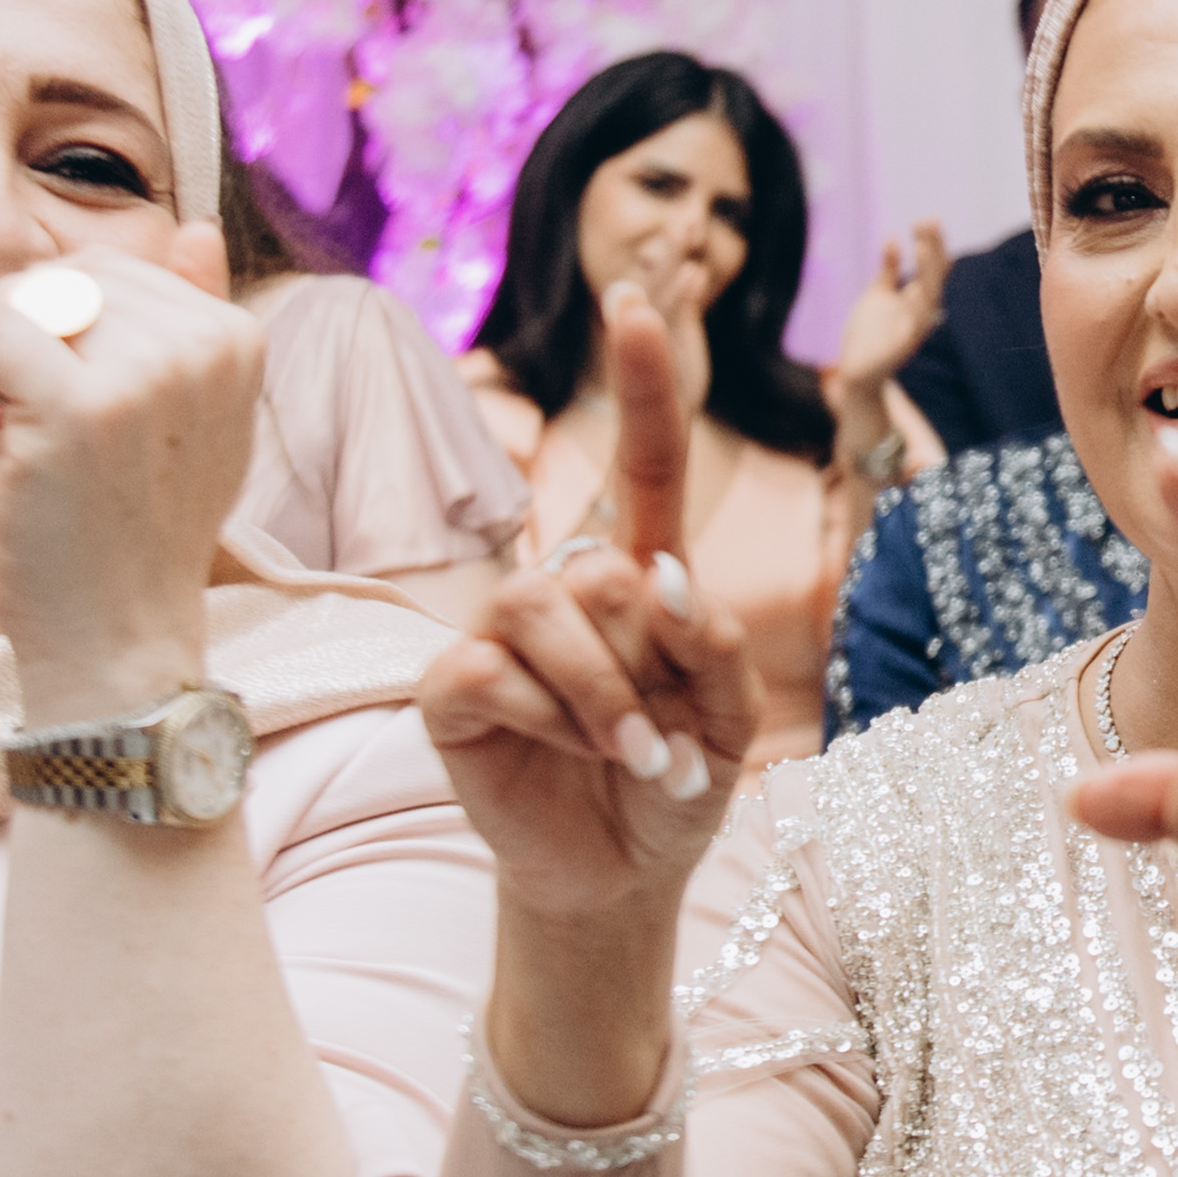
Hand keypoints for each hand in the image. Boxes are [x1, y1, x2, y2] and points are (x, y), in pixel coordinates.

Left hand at [0, 228, 262, 716]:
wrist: (119, 643)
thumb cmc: (136, 540)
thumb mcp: (190, 425)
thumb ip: (193, 324)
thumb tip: (198, 227)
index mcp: (238, 339)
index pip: (119, 270)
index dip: (47, 306)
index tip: (0, 361)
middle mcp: (203, 346)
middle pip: (68, 276)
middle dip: (1, 313)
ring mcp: (145, 373)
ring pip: (20, 299)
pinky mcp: (76, 407)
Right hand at [416, 293, 762, 921]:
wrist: (619, 874)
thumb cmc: (674, 784)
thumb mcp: (729, 724)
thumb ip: (713, 647)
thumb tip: (660, 575)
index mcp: (639, 576)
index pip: (644, 462)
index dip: (641, 383)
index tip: (636, 302)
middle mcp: (564, 586)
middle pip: (604, 568)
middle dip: (646, 663)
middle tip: (658, 737)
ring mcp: (499, 630)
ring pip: (546, 611)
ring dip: (601, 699)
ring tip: (622, 755)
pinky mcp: (449, 684)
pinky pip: (491, 672)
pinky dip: (545, 724)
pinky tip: (557, 755)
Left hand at [829, 222, 952, 399]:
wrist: (856, 372)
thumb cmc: (870, 334)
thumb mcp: (879, 294)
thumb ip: (889, 270)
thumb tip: (894, 238)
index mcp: (917, 300)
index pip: (932, 268)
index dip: (932, 244)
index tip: (926, 219)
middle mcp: (921, 313)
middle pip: (935, 276)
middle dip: (933, 249)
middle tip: (928, 220)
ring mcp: (914, 330)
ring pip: (929, 298)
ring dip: (928, 272)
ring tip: (923, 246)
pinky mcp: (902, 347)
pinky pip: (915, 326)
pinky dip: (916, 308)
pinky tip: (911, 289)